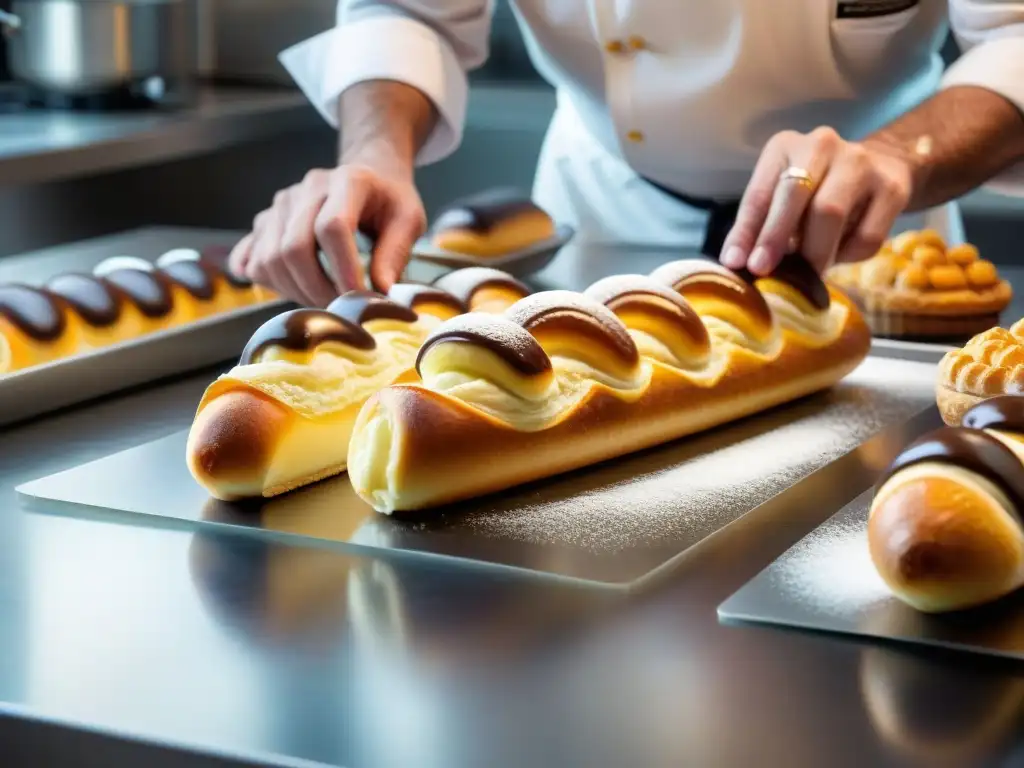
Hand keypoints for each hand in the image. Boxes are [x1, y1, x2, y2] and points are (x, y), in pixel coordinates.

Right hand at [229, 162, 425, 305]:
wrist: (368, 175)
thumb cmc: (390, 201)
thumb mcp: (409, 219)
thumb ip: (396, 252)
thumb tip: (381, 291)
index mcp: (347, 181)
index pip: (332, 227)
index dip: (343, 269)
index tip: (359, 299)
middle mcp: (307, 188)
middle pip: (293, 248)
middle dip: (317, 289)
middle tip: (341, 310)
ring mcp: (281, 204)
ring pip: (269, 259)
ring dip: (295, 292)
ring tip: (324, 301)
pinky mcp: (265, 221)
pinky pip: (251, 261)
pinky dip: (269, 284)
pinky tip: (295, 289)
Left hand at [720, 127, 914, 275]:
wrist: (882, 165)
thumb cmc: (817, 189)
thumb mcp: (782, 199)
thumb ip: (760, 225)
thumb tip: (737, 264)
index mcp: (785, 146)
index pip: (759, 193)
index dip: (746, 231)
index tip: (736, 262)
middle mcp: (821, 144)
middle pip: (795, 194)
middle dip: (775, 237)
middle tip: (763, 270)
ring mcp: (860, 162)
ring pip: (830, 213)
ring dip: (814, 252)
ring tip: (806, 273)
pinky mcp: (892, 186)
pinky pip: (866, 236)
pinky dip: (848, 255)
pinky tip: (841, 253)